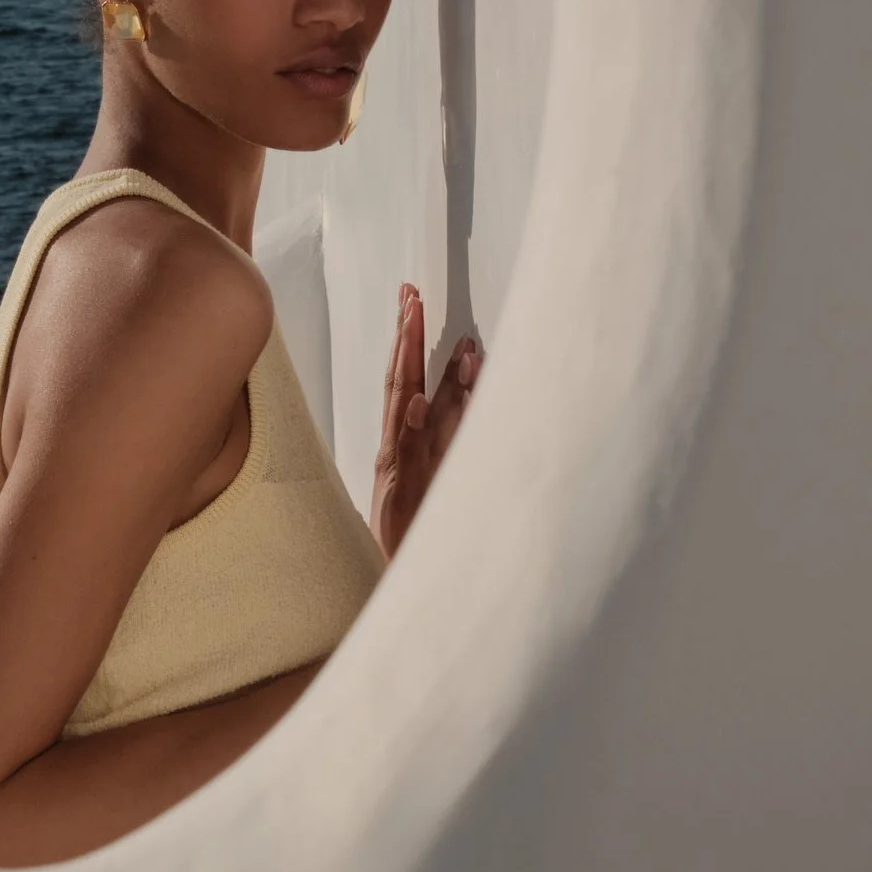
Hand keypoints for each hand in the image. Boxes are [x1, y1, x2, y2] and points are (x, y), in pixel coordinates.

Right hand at [369, 282, 481, 559]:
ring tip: (413, 322)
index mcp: (408, 440)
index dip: (411, 338)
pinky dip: (408, 426)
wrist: (402, 576)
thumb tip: (473, 394)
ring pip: (404, 406)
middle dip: (406, 335)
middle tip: (410, 295)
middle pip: (402, 380)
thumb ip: (452, 438)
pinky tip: (415, 402)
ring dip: (409, 364)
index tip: (413, 300)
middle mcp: (400, 445)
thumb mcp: (442, 479)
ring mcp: (399, 465)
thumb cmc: (422, 530)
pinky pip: (404, 454)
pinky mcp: (400, 490)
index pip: (409, 378)